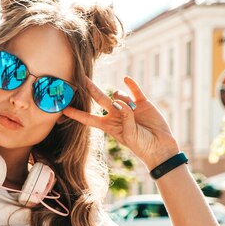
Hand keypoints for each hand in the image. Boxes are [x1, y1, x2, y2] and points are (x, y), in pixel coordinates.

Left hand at [64, 76, 179, 168]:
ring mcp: (129, 107)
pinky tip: (126, 79)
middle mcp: (116, 114)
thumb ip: (124, 119)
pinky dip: (130, 84)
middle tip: (81, 78)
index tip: (64, 109)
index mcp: (108, 126)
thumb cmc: (142, 146)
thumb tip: (119, 102)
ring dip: (122, 98)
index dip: (77, 114)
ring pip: (118, 95)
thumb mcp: (130, 135)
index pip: (89, 118)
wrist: (160, 147)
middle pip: (99, 99)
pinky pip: (134, 90)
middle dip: (90, 89)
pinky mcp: (142, 103)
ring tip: (133, 110)